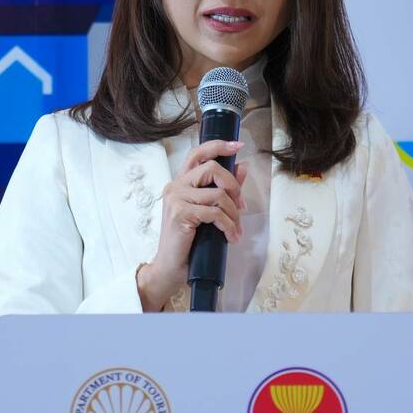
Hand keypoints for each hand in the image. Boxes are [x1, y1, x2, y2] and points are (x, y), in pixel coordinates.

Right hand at [137, 139, 246, 311]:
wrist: (170, 267)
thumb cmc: (188, 242)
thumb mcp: (208, 212)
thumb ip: (223, 189)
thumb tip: (242, 167)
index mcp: (180, 182)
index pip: (198, 154)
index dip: (219, 145)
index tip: (238, 145)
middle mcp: (175, 186)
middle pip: (212, 168)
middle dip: (233, 186)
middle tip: (242, 206)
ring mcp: (176, 199)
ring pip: (218, 193)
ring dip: (234, 214)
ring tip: (236, 230)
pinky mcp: (181, 213)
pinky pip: (215, 212)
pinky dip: (229, 225)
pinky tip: (231, 237)